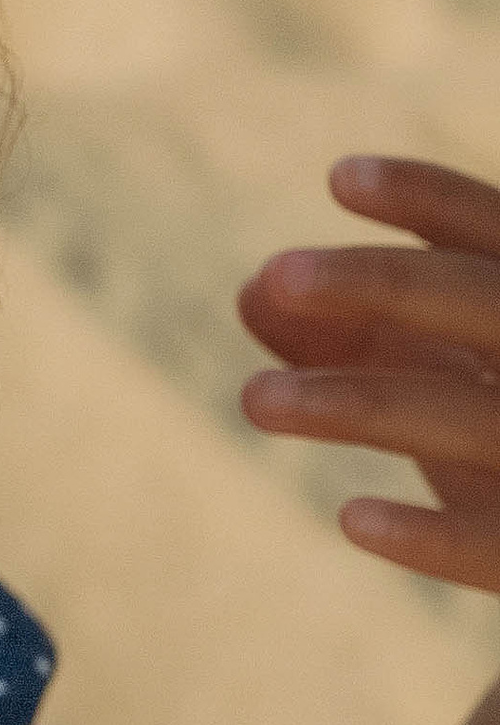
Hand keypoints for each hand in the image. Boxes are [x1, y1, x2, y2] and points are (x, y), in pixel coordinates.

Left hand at [238, 154, 499, 591]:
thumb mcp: (446, 388)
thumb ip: (362, 341)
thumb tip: (250, 291)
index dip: (431, 200)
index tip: (338, 177)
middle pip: (488, 304)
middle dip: (385, 285)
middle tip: (274, 274)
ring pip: (473, 420)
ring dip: (362, 402)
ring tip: (254, 398)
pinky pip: (498, 547)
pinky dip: (433, 538)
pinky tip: (354, 518)